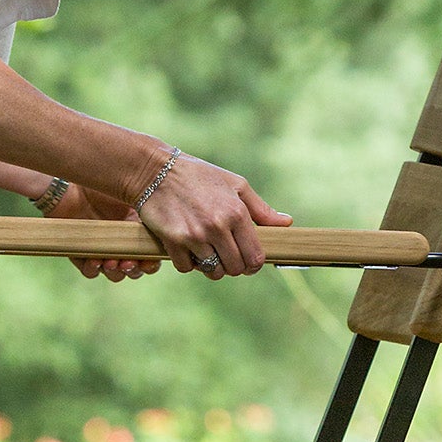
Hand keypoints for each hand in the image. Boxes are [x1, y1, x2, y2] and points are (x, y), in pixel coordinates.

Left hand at [52, 184, 161, 281]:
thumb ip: (148, 208)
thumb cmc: (101, 188)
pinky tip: (95, 261)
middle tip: (131, 263)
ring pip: (114, 274)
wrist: (70, 186)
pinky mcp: (81, 254)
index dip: (151, 263)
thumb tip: (165, 222)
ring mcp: (102, 251)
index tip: (150, 262)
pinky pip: (90, 271)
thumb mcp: (130, 195)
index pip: (150, 256)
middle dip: (134, 270)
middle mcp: (121, 245)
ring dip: (116, 272)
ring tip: (113, 262)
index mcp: (136, 233)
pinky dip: (94, 269)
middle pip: (134, 270)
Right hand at [133, 152, 290, 275]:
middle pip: (235, 268)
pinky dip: (188, 263)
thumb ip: (261, 209)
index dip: (253, 265)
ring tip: (207, 252)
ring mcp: (195, 235)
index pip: (255, 257)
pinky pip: (187, 267)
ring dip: (211, 266)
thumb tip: (286, 223)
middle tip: (226, 256)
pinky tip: (188, 249)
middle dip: (233, 266)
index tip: (247, 262)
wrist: (155, 170)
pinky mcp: (173, 241)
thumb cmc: (199, 176)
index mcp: (237, 213)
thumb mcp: (235, 184)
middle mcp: (218, 226)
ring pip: (212, 271)